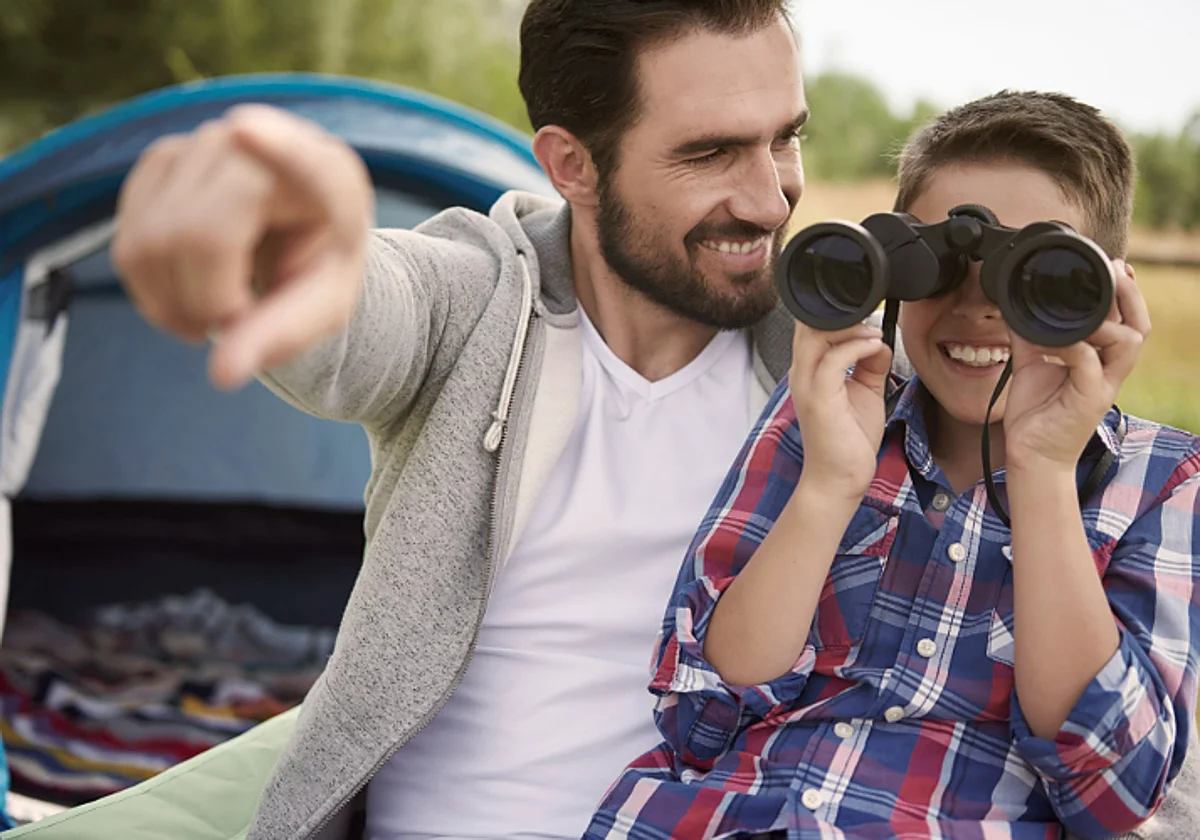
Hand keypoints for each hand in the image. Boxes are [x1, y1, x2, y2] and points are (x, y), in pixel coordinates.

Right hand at [111, 104, 374, 389]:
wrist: (301, 226)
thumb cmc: (322, 265)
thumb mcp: (323, 307)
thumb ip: (281, 335)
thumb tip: (222, 375)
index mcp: (325, 176)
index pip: (299, 159)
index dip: (274, 146)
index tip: (246, 130)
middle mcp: (259, 142)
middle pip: (194, 237)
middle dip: (204, 306)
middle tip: (236, 327)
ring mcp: (200, 144)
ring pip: (148, 244)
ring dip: (172, 306)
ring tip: (216, 314)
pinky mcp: (160, 159)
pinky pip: (128, 242)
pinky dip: (150, 289)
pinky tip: (187, 293)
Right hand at [789, 320, 891, 498]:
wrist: (841, 478)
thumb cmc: (848, 440)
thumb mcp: (865, 391)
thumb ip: (870, 364)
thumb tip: (878, 341)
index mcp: (809, 370)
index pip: (810, 327)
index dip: (836, 314)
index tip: (868, 316)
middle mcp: (801, 374)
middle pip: (808, 324)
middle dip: (842, 315)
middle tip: (871, 319)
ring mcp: (807, 385)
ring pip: (816, 336)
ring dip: (851, 328)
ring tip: (874, 334)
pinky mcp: (819, 398)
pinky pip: (833, 359)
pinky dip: (856, 347)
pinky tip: (875, 347)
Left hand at [1003, 260, 1149, 470]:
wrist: (1031, 455)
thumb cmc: (1037, 413)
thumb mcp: (1032, 364)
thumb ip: (1030, 336)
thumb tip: (1017, 306)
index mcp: (1101, 359)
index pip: (1127, 320)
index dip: (1126, 293)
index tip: (1115, 266)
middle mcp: (1109, 370)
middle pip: (1139, 325)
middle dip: (1131, 295)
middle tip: (1114, 270)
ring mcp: (1103, 385)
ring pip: (1127, 342)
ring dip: (1107, 319)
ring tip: (1083, 306)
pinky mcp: (1089, 399)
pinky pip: (1089, 363)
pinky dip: (1074, 346)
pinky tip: (1054, 339)